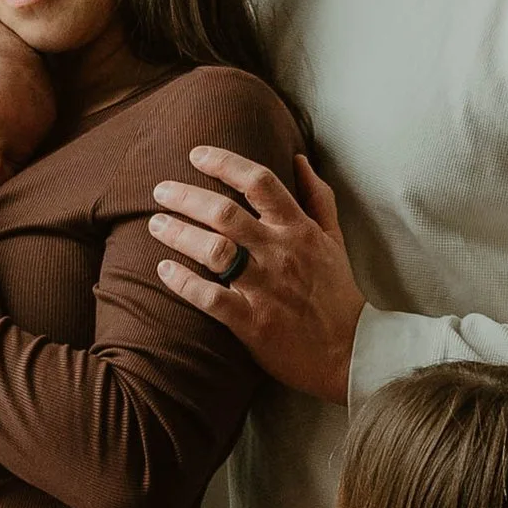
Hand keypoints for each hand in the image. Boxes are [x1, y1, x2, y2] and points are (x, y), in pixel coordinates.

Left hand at [152, 146, 362, 402]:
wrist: (351, 351)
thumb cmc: (338, 294)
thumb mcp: (334, 239)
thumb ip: (318, 197)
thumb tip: (299, 158)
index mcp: (299, 229)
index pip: (259, 181)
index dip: (224, 162)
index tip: (196, 155)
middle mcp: (280, 252)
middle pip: (225, 212)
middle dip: (187, 197)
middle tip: (160, 190)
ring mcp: (265, 287)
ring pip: (214, 250)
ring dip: (179, 233)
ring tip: (156, 224)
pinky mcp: (253, 322)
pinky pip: (210, 297)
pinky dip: (183, 282)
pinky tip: (164, 270)